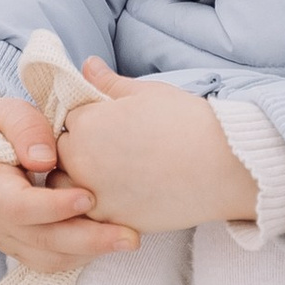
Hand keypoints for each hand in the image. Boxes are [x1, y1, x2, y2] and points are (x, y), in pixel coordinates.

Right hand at [0, 90, 139, 274]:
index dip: (53, 207)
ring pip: (47, 258)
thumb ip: (25, 128)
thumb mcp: (4, 112)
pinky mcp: (19, 245)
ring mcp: (5, 237)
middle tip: (129, 235)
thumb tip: (44, 160)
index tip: (89, 195)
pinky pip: (49, 261)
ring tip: (126, 239)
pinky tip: (107, 240)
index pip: (17, 207)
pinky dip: (79, 255)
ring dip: (88, 252)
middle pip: (40, 241)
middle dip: (87, 240)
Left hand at [52, 62, 259, 236]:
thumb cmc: (188, 123)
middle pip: (62, 152)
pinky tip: (123, 194)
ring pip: (67, 186)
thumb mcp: (148, 93)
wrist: (222, 167)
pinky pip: (87, 213)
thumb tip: (88, 64)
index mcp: (87, 122)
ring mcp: (93, 193)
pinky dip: (97, 205)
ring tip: (116, 174)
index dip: (88, 119)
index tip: (109, 124)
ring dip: (81, 179)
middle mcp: (81, 159)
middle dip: (80, 149)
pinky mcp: (110, 220)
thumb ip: (109, 83)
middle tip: (114, 149)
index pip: (69, 118)